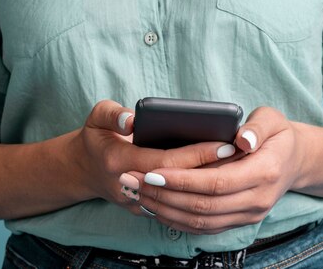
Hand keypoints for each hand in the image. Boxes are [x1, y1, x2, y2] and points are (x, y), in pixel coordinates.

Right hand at [72, 100, 236, 216]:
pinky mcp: (146, 209)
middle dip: (212, 168)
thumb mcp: (96, 117)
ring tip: (239, 166)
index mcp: (119, 160)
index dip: (197, 154)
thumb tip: (132, 118)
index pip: (167, 161)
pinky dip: (199, 193)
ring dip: (210, 184)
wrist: (82, 170)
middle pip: (180, 182)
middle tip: (240, 153)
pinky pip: (178, 204)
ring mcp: (138, 202)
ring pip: (181, 198)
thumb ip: (113, 114)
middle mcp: (130, 187)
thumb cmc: (95, 137)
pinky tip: (222, 180)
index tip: (224, 142)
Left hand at [122, 107, 306, 234]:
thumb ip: (259, 127)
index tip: (154, 172)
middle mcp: (257, 200)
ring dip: (165, 210)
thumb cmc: (277, 134)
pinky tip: (155, 206)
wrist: (295, 160)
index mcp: (264, 172)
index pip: (217, 182)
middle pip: (204, 206)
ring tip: (137, 193)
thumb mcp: (273, 120)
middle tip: (133, 181)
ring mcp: (249, 214)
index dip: (183, 180)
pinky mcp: (240, 221)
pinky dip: (177, 220)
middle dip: (164, 196)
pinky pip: (205, 228)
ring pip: (201, 221)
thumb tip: (243, 140)